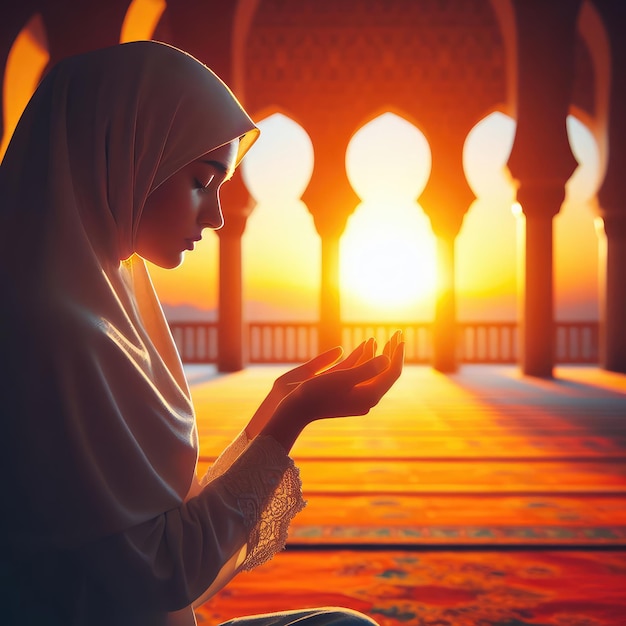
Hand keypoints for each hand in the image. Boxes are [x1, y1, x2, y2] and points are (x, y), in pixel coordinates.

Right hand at [259, 331, 404, 451]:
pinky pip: (360, 374)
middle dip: (391, 352)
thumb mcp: (341, 378)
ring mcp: (356, 397)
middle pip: (385, 373)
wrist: (294, 411)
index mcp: (369, 395)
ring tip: (376, 338)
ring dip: (376, 354)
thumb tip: (388, 359)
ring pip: (373, 373)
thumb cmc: (316, 393)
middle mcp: (366, 398)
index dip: (397, 354)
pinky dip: (363, 360)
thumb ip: (366, 368)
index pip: (391, 372)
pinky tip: (364, 347)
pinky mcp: (346, 394)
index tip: (399, 337)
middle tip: (396, 334)